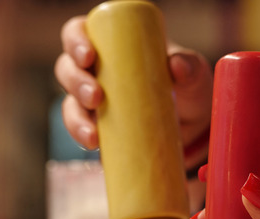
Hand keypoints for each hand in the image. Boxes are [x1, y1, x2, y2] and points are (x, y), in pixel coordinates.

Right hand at [54, 16, 213, 168]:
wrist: (193, 126)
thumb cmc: (186, 86)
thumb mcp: (192, 74)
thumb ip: (188, 66)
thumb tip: (177, 66)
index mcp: (109, 44)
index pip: (78, 32)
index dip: (75, 40)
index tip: (89, 55)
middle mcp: (94, 70)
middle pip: (67, 68)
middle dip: (75, 82)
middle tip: (96, 96)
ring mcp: (92, 101)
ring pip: (69, 103)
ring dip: (75, 117)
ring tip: (93, 133)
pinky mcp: (96, 127)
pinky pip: (80, 130)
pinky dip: (82, 136)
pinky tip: (93, 144)